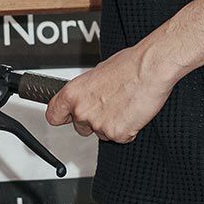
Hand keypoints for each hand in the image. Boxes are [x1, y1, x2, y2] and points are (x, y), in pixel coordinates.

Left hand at [45, 45, 175, 140]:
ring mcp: (99, 125)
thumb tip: (85, 96)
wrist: (150, 69)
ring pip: (101, 134)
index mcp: (72, 94)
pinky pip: (120, 137)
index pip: (53, 116)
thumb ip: (85, 90)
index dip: (62, 117)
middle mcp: (82, 111)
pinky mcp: (117, 134)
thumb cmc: (129, 65)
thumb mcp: (96, 73)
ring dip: (112, 125)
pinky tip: (133, 112)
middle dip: (93, 122)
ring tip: (124, 105)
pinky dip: (128, 129)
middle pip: (80, 128)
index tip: (66, 117)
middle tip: (109, 106)